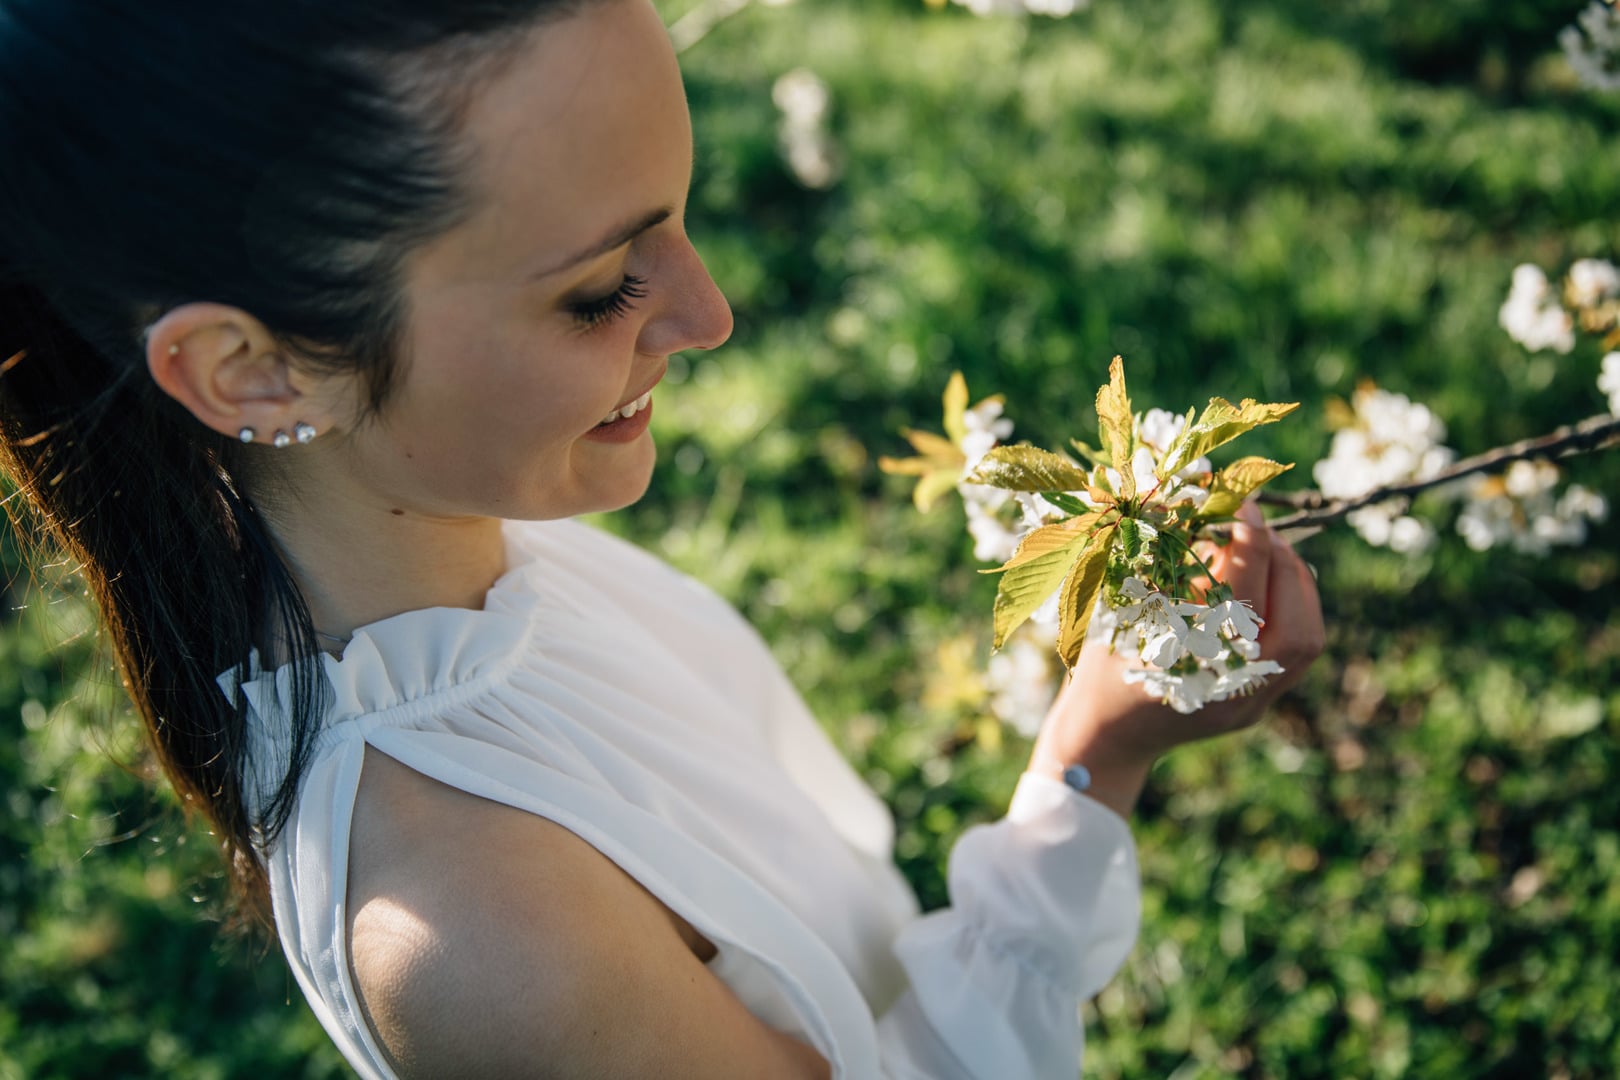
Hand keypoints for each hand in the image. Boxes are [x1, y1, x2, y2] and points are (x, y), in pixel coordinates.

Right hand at [1028, 502, 1325, 817]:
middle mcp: (1229, 687)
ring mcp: (1248, 703)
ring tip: (1269, 552)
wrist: (1106, 735)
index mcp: (1189, 660)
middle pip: (1292, 617)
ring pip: (1308, 637)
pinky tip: (1268, 584)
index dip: (1249, 537)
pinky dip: (1293, 609)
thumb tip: (1199, 499)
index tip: (1243, 502)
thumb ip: (1160, 559)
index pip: (1240, 588)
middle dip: (1281, 559)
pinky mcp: (1256, 705)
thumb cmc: (1103, 663)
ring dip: (1296, 586)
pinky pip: (1297, 651)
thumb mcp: (1122, 607)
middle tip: (1258, 526)